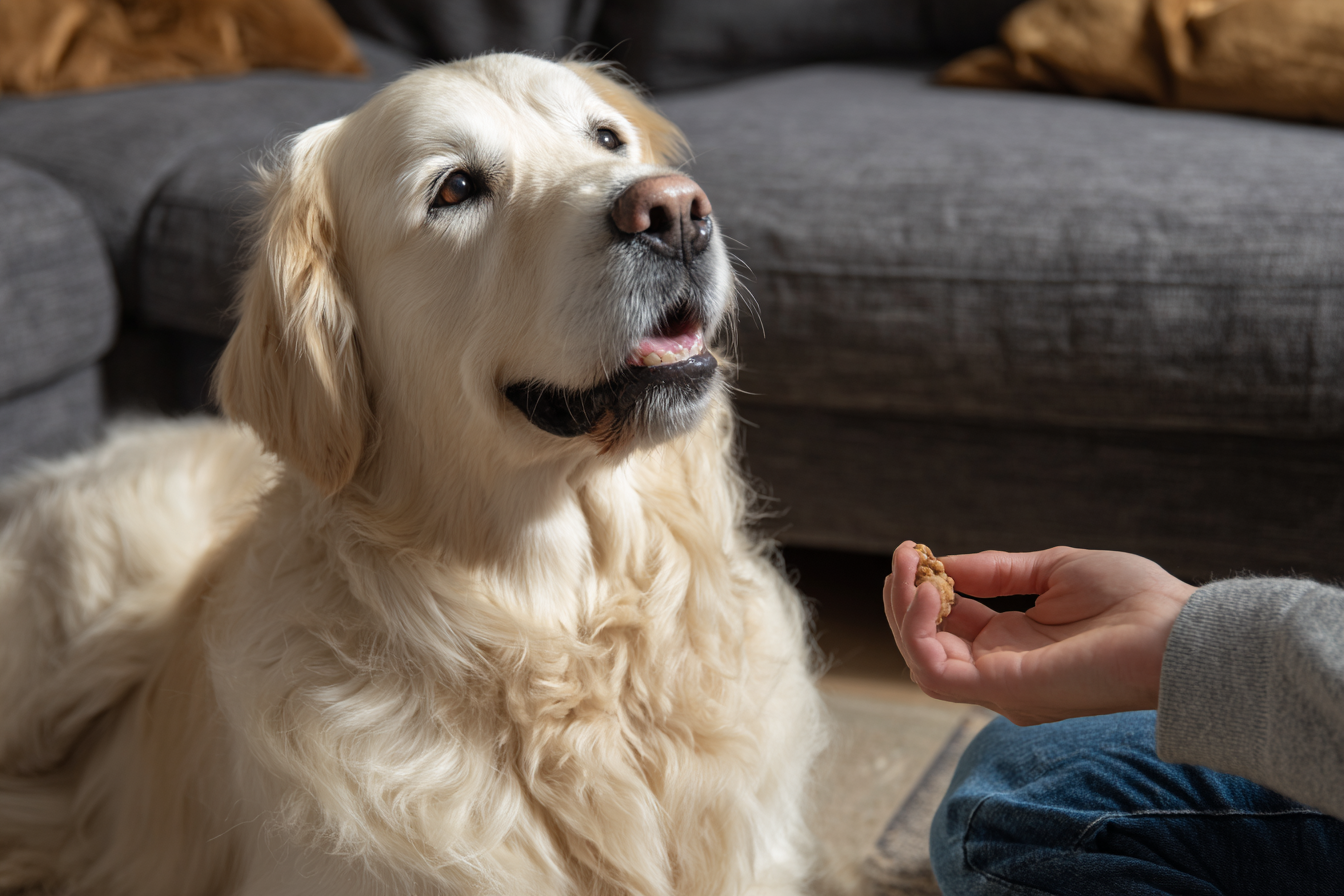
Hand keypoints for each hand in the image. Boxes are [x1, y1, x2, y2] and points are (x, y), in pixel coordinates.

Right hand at [883, 542, 1196, 724]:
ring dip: (903, 612)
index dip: (923, 588)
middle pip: (925, 643)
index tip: (913, 551)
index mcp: (1014, 645)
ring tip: (911, 570)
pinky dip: (918, 630)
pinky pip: (934, 672)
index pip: (947, 624)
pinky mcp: (1004, 690)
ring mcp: (1001, 685)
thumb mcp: (1053, 570)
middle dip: (903, 597)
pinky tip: (931, 590)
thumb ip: (997, 571)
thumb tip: (945, 564)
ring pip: (920, 659)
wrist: (1177, 632)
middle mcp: (1001, 671)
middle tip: (903, 555)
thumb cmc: (1136, 602)